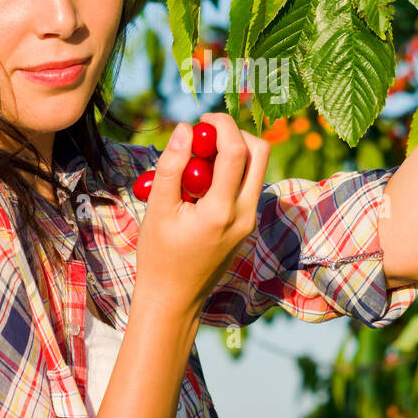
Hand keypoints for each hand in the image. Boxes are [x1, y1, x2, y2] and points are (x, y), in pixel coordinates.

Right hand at [134, 113, 269, 317]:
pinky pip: (247, 185)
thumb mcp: (157, 208)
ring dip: (233, 152)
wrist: (174, 298)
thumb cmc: (159, 256)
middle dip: (235, 134)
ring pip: (257, 168)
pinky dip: (230, 172)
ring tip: (198, 161)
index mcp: (221, 211)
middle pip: (260, 153)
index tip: (202, 119)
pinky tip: (200, 182)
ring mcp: (250, 220)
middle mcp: (244, 214)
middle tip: (205, 136)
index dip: (222, 125)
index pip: (236, 152)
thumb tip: (186, 129)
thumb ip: (171, 166)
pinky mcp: (247, 224)